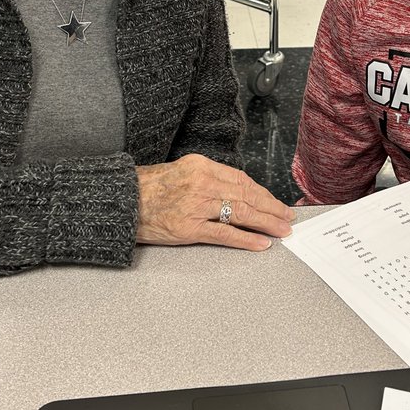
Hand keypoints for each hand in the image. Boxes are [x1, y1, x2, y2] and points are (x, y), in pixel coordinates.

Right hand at [135, 154, 293, 250]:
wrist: (122, 200)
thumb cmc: (149, 187)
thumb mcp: (182, 170)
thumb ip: (208, 178)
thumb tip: (237, 191)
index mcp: (202, 166)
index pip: (242, 179)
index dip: (263, 193)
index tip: (275, 202)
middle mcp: (202, 183)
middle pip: (246, 195)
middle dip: (271, 208)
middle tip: (286, 218)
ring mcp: (196, 206)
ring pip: (241, 213)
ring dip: (265, 223)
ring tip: (280, 230)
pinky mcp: (189, 228)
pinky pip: (224, 234)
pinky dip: (246, 239)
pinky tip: (260, 244)